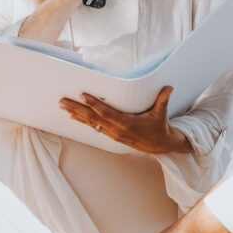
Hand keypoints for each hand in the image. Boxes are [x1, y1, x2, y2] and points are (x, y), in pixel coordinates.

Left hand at [59, 85, 192, 154]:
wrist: (159, 145)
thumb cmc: (159, 126)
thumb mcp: (161, 113)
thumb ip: (163, 99)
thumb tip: (169, 87)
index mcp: (127, 124)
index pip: (106, 113)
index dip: (94, 104)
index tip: (83, 95)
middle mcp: (117, 130)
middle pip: (93, 118)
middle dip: (77, 109)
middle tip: (63, 101)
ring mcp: (113, 134)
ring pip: (91, 123)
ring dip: (76, 114)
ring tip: (63, 106)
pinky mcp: (111, 135)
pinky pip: (94, 127)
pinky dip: (83, 121)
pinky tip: (73, 116)